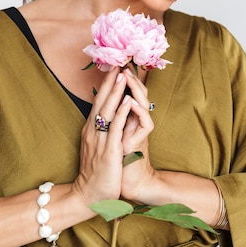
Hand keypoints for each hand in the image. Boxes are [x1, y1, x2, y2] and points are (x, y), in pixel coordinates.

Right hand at [73, 68, 135, 205]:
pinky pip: (116, 129)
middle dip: (110, 83)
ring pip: (108, 111)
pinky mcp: (109, 152)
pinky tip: (128, 101)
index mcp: (91, 130)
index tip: (113, 68)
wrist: (89, 196)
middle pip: (101, 102)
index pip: (98, 102)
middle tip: (117, 63)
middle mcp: (93, 132)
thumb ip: (101, 131)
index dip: (105, 85)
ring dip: (115, 92)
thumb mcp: (97, 146)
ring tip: (122, 75)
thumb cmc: (96, 171)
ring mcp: (100, 141)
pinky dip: (122, 113)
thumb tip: (106, 115)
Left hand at [120, 68, 156, 202]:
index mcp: (127, 119)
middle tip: (121, 64)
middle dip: (129, 79)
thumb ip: (110, 121)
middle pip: (136, 94)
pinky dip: (137, 111)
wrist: (130, 183)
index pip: (126, 94)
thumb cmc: (119, 161)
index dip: (119, 81)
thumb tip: (102, 104)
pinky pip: (143, 122)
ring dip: (134, 89)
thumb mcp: (111, 137)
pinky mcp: (143, 140)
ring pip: (142, 103)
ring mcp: (141, 129)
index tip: (111, 65)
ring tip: (127, 76)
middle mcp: (136, 121)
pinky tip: (131, 101)